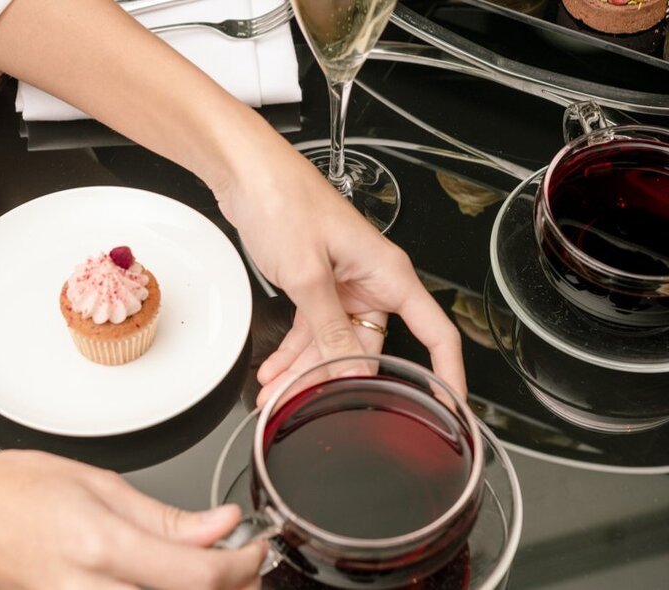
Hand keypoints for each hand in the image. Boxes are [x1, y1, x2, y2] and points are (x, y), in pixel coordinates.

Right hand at [0, 450, 264, 589]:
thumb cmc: (12, 489)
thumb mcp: (98, 484)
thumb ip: (165, 517)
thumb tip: (220, 527)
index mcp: (101, 547)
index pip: (200, 576)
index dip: (244, 565)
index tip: (256, 547)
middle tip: (245, 566)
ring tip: (214, 575)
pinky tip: (171, 582)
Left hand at [212, 142, 465, 406]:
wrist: (248, 175)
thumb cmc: (285, 201)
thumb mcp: (308, 274)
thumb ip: (329, 327)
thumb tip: (352, 369)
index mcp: (388, 274)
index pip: (436, 333)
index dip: (448, 373)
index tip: (449, 407)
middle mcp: (370, 281)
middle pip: (369, 348)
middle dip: (338, 379)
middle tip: (309, 404)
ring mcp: (342, 285)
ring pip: (333, 342)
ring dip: (305, 369)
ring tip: (278, 394)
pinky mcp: (315, 283)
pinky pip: (310, 329)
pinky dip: (292, 350)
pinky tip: (274, 370)